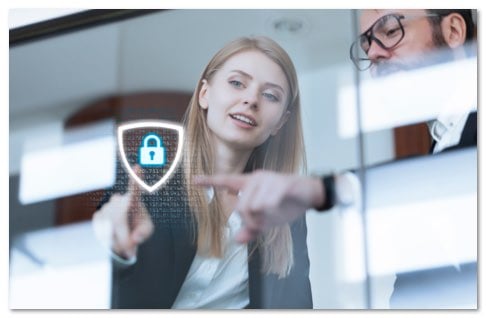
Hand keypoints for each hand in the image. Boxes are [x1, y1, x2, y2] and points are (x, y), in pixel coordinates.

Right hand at [92, 165, 153, 259]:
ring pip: (110, 229)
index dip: (136, 179)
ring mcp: (107, 207)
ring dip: (118, 241)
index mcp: (134, 201)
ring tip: (124, 240)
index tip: (138, 166)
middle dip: (124, 238)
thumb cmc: (139, 226)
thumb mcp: (146, 230)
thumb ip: (144, 233)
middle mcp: (119, 201)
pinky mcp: (98, 216)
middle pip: (119, 221)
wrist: (124, 229)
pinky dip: (110, 241)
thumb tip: (135, 238)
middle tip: (131, 249)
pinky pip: (102, 233)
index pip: (135, 189)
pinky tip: (114, 236)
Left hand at [195, 171, 323, 242]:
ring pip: (253, 207)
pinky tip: (281, 207)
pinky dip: (273, 211)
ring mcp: (268, 180)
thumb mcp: (268, 219)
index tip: (194, 180)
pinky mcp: (280, 183)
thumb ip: (252, 227)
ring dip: (263, 218)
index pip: (226, 181)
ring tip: (274, 214)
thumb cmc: (287, 204)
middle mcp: (256, 179)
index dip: (209, 181)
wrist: (311, 194)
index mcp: (250, 184)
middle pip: (241, 207)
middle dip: (252, 221)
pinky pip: (267, 204)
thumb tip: (237, 239)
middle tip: (263, 223)